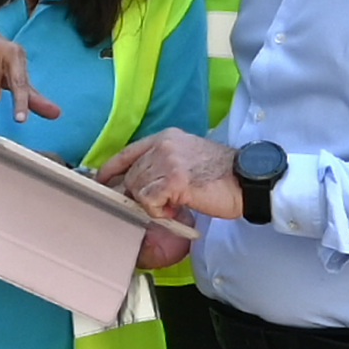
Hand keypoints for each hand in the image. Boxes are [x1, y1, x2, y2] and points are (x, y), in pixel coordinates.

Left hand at [105, 126, 244, 234]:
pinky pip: (149, 201)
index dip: (111, 170)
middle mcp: (164, 145)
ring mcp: (168, 161)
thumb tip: (138, 186)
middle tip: (165, 206)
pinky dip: (160, 211)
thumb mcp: (188, 160)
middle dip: (140, 196)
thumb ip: (163, 166)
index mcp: (166, 138)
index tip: (101, 182)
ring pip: (138, 190)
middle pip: (132, 176)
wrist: (247, 181)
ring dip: (154, 205)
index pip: (127, 152)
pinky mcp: (174, 180)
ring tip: (177, 206)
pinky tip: (178, 209)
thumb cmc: (222, 176)